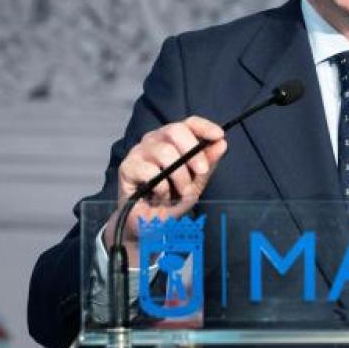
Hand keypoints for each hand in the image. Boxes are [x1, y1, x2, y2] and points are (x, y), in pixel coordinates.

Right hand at [104, 116, 226, 256]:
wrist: (149, 224)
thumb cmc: (172, 199)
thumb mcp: (196, 182)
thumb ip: (208, 163)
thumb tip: (221, 143)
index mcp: (172, 140)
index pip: (189, 123)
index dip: (204, 127)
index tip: (219, 136)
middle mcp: (155, 140)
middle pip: (175, 130)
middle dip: (193, 151)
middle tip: (201, 171)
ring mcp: (139, 151)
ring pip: (164, 152)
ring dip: (179, 176)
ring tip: (180, 192)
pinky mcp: (127, 167)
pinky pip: (150, 171)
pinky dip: (161, 188)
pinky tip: (159, 197)